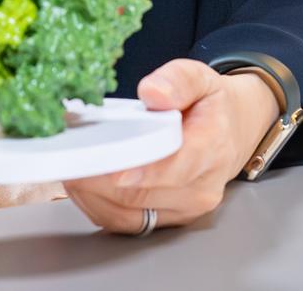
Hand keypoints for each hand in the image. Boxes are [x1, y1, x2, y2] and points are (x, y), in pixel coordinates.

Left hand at [63, 60, 275, 234]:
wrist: (234, 132)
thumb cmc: (212, 106)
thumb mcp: (201, 78)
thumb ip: (177, 80)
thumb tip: (152, 92)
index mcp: (212, 147)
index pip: (175, 167)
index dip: (141, 172)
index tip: (112, 170)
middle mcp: (201, 187)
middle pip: (141, 196)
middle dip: (99, 182)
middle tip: (67, 161)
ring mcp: (186, 210)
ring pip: (128, 216)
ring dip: (93, 197)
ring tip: (70, 170)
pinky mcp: (170, 221)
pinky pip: (127, 224)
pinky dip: (100, 207)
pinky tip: (85, 185)